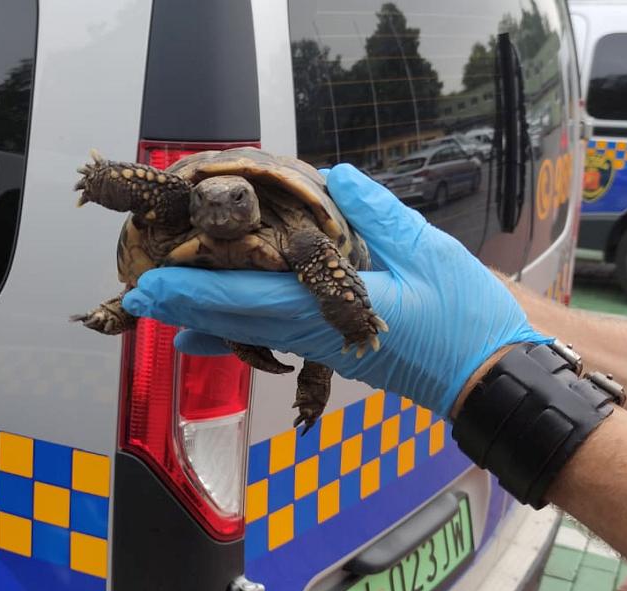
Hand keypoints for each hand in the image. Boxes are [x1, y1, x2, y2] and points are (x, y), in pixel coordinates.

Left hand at [122, 164, 549, 415]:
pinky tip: (215, 333)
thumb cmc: (464, 317)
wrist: (487, 374)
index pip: (246, 299)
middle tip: (139, 295)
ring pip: (248, 332)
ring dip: (203, 317)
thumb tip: (334, 179)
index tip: (151, 287)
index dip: (193, 292)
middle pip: (234, 320)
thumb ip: (376, 213)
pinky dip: (236, 330)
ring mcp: (320, 344)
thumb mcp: (426, 251)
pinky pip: (271, 336)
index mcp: (329, 310)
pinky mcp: (330, 346)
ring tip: (166, 308)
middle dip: (183, 305)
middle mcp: (313, 333)